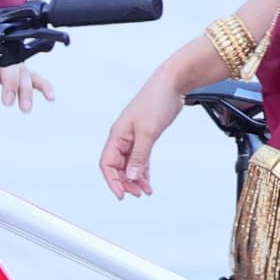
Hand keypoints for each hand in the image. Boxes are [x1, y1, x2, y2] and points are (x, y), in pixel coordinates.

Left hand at [0, 42, 46, 133]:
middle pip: (5, 66)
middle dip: (9, 83)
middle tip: (7, 102)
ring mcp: (6, 63)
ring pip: (21, 72)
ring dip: (26, 89)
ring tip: (25, 107)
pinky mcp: (16, 70)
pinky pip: (34, 75)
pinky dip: (43, 85)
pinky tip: (49, 96)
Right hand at [98, 66, 186, 200]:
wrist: (172, 85)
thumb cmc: (155, 101)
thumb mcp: (148, 132)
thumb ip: (139, 156)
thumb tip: (131, 176)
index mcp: (117, 135)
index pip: (107, 163)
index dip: (112, 180)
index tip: (122, 194)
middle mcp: (123, 137)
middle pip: (118, 166)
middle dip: (126, 182)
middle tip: (138, 194)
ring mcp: (134, 137)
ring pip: (130, 164)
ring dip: (136, 179)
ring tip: (145, 191)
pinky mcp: (145, 136)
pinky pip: (140, 158)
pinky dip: (143, 170)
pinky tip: (148, 181)